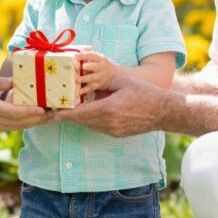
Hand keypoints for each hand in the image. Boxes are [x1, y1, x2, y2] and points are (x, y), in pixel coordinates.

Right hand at [0, 77, 52, 132]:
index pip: (13, 113)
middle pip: (22, 123)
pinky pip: (17, 127)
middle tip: (57, 111)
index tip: (44, 108)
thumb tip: (17, 80)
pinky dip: (30, 123)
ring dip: (38, 122)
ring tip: (54, 115)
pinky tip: (40, 118)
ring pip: (22, 127)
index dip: (30, 112)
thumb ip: (0, 82)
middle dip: (40, 118)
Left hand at [55, 70, 169, 136]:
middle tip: (57, 112)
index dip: (67, 114)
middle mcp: (110, 122)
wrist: (163, 112)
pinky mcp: (117, 134)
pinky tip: (87, 115)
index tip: (55, 113)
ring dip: (80, 119)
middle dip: (70, 117)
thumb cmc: (144, 93)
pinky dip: (91, 121)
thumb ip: (104, 84)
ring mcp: (114, 130)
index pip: (82, 113)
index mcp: (110, 108)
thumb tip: (86, 83)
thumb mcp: (122, 83)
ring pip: (90, 125)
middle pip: (83, 121)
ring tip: (69, 112)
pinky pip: (99, 128)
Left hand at [77, 51, 117, 94]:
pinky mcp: (98, 85)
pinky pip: (91, 88)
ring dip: (84, 79)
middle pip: (94, 67)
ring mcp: (100, 77)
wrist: (114, 75)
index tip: (76, 56)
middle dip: (87, 67)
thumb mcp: (98, 57)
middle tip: (79, 67)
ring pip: (92, 78)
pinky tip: (80, 91)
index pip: (93, 55)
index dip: (85, 55)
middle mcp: (101, 67)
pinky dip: (85, 90)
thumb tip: (76, 50)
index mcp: (100, 58)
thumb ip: (88, 53)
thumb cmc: (100, 64)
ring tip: (77, 80)